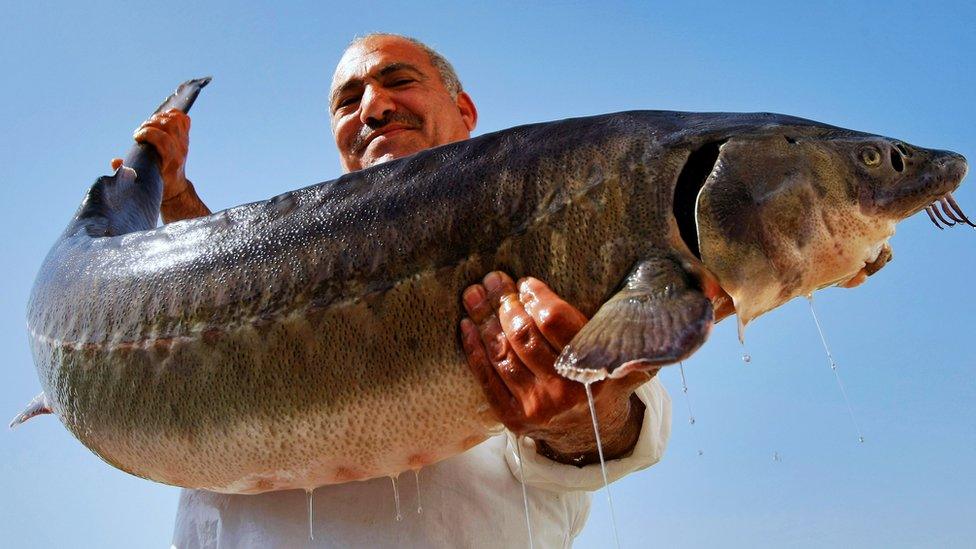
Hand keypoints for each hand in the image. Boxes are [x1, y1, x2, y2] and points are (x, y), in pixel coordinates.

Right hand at [110, 108, 190, 201]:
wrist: (175, 187)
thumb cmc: (156, 183)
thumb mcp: (141, 182)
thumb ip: (127, 173)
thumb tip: (115, 162)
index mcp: (171, 162)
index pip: (164, 140)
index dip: (149, 134)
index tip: (136, 137)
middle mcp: (180, 151)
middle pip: (169, 126)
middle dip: (150, 124)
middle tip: (140, 131)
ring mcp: (184, 143)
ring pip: (176, 120)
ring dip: (158, 117)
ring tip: (147, 125)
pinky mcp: (185, 138)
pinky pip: (184, 120)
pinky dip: (172, 114)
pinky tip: (160, 119)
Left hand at [460, 272, 652, 464]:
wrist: (591, 439)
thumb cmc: (606, 386)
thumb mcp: (630, 368)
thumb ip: (637, 343)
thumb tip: (668, 314)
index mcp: (592, 372)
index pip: (556, 324)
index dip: (538, 298)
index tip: (528, 282)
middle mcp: (562, 391)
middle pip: (524, 336)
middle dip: (506, 302)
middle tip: (494, 278)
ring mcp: (535, 407)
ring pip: (503, 354)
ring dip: (483, 319)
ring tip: (474, 293)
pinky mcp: (513, 418)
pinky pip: (487, 379)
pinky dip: (474, 350)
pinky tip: (466, 325)